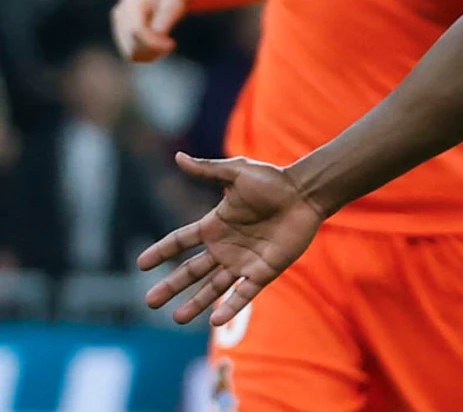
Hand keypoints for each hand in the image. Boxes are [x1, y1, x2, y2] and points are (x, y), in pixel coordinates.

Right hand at [112, 0, 190, 62]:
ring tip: (166, 44)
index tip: (172, 44)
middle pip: (132, 45)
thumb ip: (165, 19)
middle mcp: (120, 14)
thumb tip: (156, 35)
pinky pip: (131, 53)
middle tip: (170, 44)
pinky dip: (146, 55)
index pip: (137, 32)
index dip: (154, 43)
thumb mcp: (174, 3)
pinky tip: (159, 47)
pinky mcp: (120, 34)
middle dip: (155, 49)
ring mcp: (118, 25)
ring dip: (151, 54)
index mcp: (132, 3)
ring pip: (131, 53)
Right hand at [138, 154, 324, 325]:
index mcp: (215, 225)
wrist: (305, 194)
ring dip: (196, 303)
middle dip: (171, 286)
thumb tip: (178, 157)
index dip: (161, 251)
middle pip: (192, 271)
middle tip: (149, 302)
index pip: (181, 241)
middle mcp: (225, 247)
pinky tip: (215, 322)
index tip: (141, 264)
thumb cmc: (274, 181)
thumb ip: (208, 170)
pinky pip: (244, 293)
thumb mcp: (237, 172)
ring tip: (176, 318)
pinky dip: (230, 307)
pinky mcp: (264, 271)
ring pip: (214, 288)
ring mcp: (244, 261)